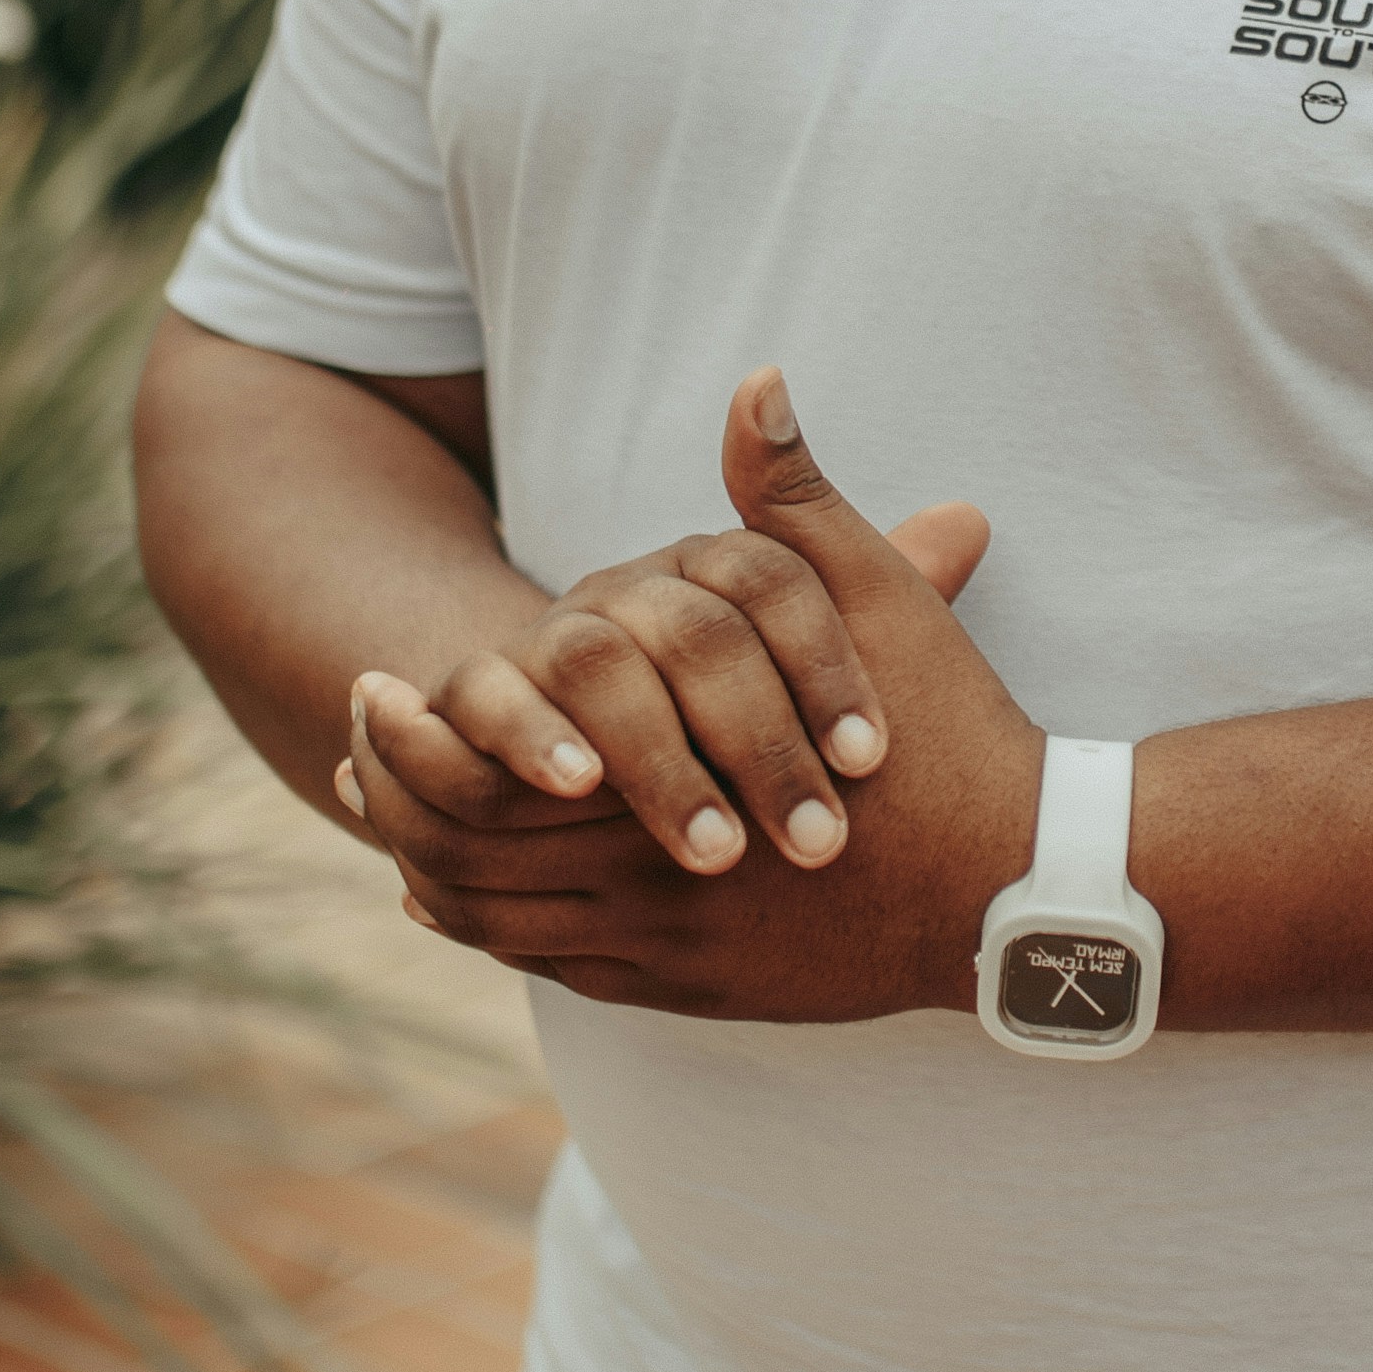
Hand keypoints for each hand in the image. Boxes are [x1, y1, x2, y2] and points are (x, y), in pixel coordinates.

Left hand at [343, 371, 1042, 1019]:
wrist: (1019, 887)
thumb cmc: (947, 734)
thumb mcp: (871, 597)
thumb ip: (794, 497)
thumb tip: (757, 381)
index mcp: (676, 776)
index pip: (495, 768)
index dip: (423, 730)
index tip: (376, 683)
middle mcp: (655, 879)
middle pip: (471, 856)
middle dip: (399, 796)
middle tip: (353, 742)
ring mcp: (670, 949)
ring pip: (503, 921)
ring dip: (431, 864)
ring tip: (387, 815)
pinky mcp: (692, 990)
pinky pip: (553, 968)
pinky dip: (489, 929)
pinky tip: (453, 894)